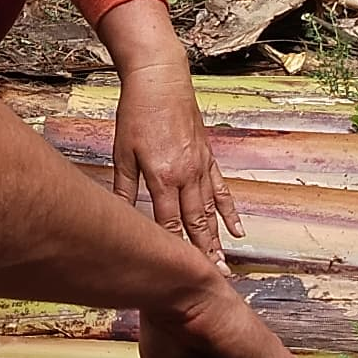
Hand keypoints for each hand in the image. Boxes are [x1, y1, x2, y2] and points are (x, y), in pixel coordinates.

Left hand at [111, 24, 241, 257]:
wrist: (161, 78)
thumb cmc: (137, 112)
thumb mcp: (123, 152)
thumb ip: (124, 187)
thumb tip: (120, 216)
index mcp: (162, 176)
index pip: (169, 223)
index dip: (176, 250)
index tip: (180, 272)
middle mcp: (186, 175)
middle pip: (195, 222)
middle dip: (204, 252)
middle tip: (214, 279)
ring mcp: (200, 166)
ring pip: (211, 210)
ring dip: (217, 239)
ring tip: (225, 263)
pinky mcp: (207, 157)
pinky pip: (221, 189)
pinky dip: (229, 211)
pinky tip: (237, 229)